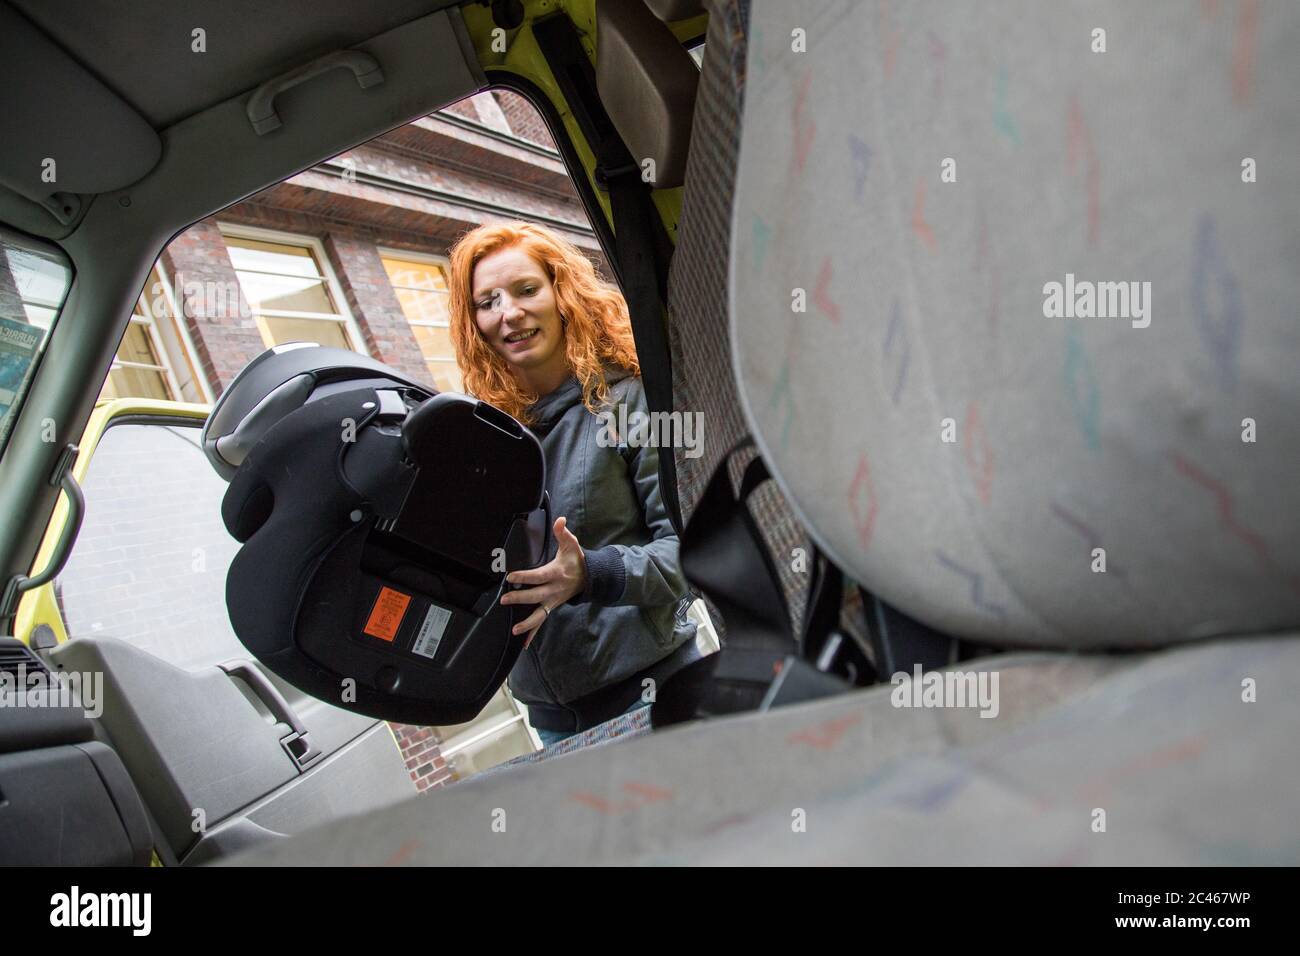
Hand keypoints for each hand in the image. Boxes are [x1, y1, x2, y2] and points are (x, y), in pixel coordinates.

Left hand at [500, 516, 588, 647]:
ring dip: (527, 623)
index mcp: (557, 573)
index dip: (525, 577)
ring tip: (515, 629)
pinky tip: (524, 642)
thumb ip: (563, 532)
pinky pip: (542, 621)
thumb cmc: (577, 560)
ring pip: (540, 614)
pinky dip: (533, 633)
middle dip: (520, 599)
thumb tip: (560, 520)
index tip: (511, 577)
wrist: (591, 577)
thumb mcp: (571, 544)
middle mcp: (555, 590)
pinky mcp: (552, 607)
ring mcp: (553, 601)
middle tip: (505, 599)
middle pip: (536, 596)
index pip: (539, 576)